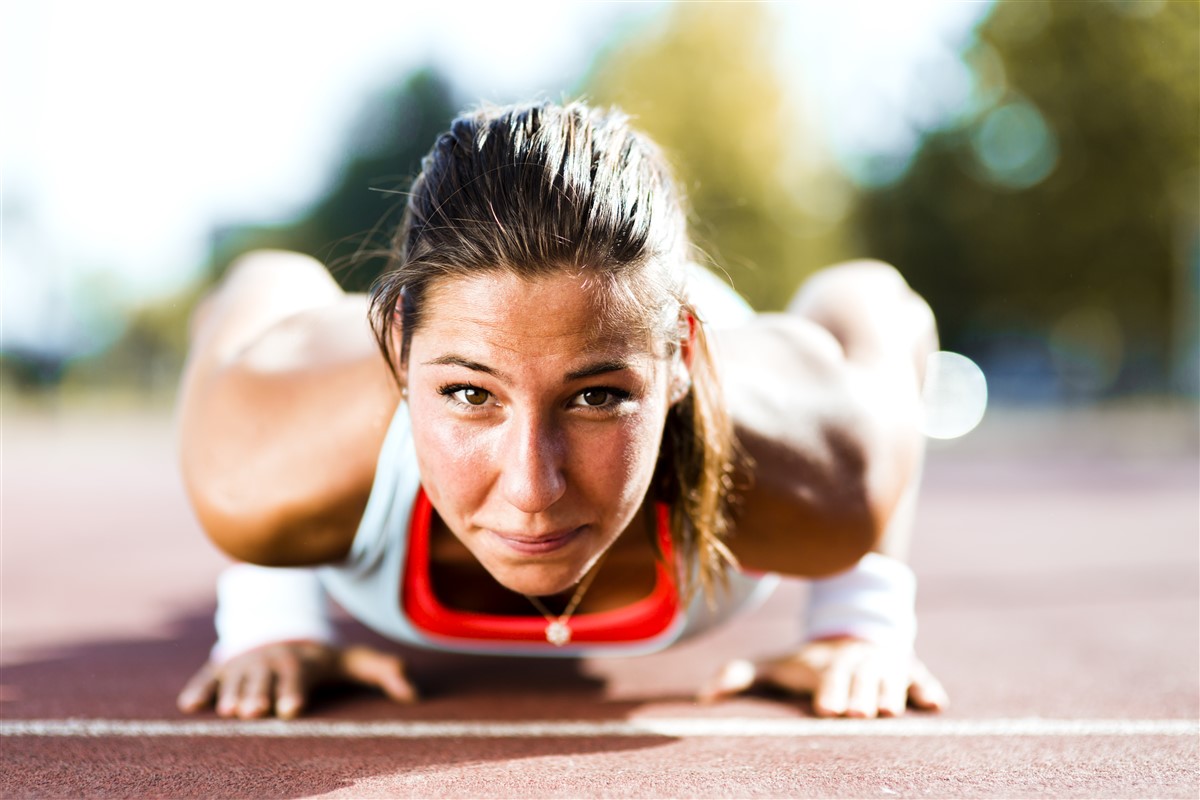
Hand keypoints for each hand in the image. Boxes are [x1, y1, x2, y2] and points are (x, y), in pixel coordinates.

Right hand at [177, 641, 416, 718]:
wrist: (283, 632)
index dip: (295, 692)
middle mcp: (272, 662)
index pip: (299, 676)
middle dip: (260, 694)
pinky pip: (208, 678)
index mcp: (303, 662)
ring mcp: (246, 665)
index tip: (293, 710)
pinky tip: (190, 706)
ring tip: (231, 713)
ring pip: (237, 679)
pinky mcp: (223, 669)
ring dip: (232, 694)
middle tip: (254, 713)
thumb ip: (385, 672)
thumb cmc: (322, 659)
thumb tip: (415, 695)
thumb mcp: (355, 661)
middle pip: (265, 679)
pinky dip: (199, 689)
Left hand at [699, 636, 947, 717]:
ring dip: (892, 693)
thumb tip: (701, 697)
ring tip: (890, 710)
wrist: (852, 632)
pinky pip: (921, 678)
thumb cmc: (807, 662)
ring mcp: (885, 665)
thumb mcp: (774, 664)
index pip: (827, 680)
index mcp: (825, 667)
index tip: (825, 710)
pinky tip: (934, 704)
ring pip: (891, 678)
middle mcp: (856, 664)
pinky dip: (927, 688)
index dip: (828, 693)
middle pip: (859, 680)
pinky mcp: (910, 669)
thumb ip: (739, 675)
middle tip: (858, 713)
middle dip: (859, 695)